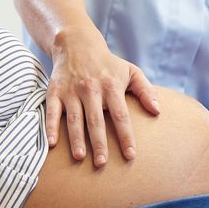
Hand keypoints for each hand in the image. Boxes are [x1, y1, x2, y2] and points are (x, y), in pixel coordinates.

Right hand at [47, 26, 159, 166]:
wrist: (77, 43)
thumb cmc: (108, 64)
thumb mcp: (131, 71)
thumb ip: (146, 90)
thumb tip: (157, 111)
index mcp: (112, 86)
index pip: (121, 115)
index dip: (125, 136)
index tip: (130, 155)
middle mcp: (91, 89)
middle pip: (96, 120)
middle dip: (100, 143)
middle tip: (102, 163)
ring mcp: (72, 91)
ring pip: (75, 119)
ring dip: (76, 139)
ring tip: (80, 157)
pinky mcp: (55, 91)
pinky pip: (52, 111)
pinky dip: (50, 127)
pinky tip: (51, 143)